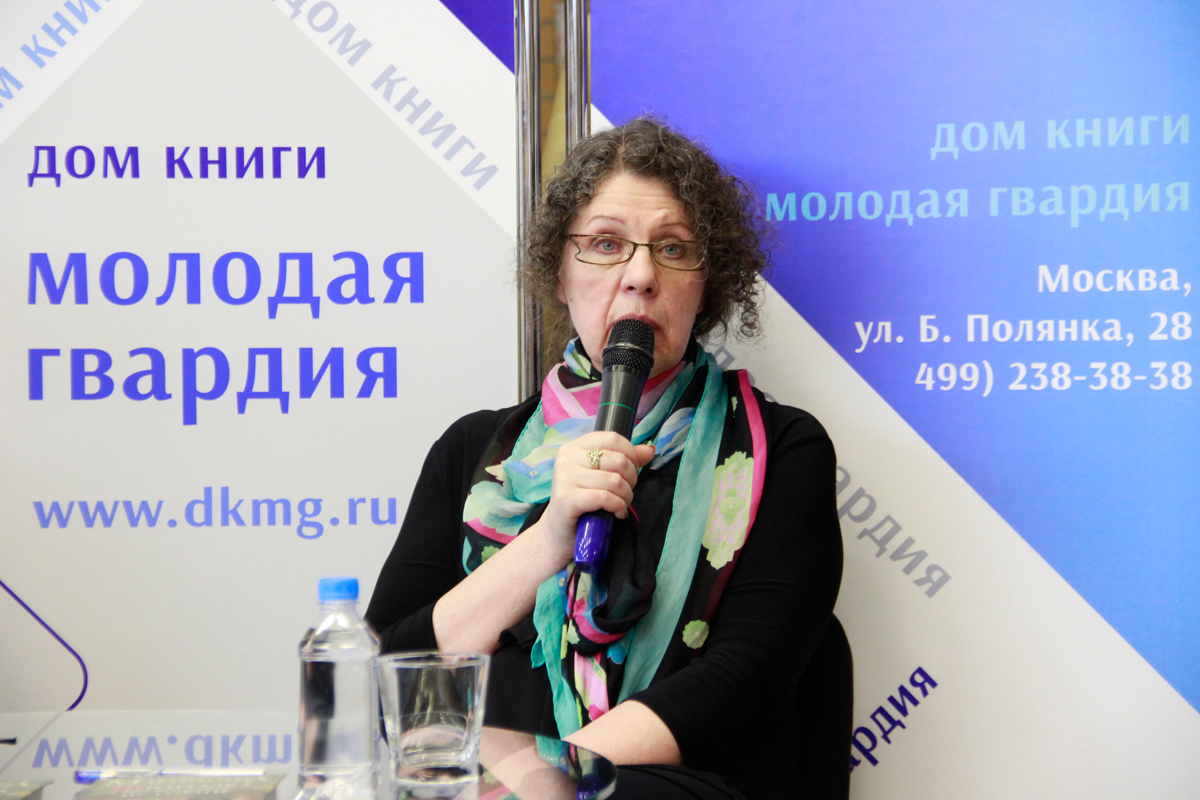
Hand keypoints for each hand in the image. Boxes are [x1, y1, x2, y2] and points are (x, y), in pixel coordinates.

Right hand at [536, 432, 655, 561]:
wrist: (560, 532)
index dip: (631, 454)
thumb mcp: (603, 476)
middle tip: (626, 493)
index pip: (613, 438)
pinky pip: (605, 497)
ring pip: (614, 480)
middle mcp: (567, 457)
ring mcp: (565, 477)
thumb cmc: (583, 502)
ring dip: (626, 496)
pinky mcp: (566, 498)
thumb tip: (650, 450)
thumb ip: (625, 460)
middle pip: (617, 460)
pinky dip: (618, 506)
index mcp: (575, 446)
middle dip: (631, 479)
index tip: (632, 471)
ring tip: (622, 505)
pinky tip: (617, 513)